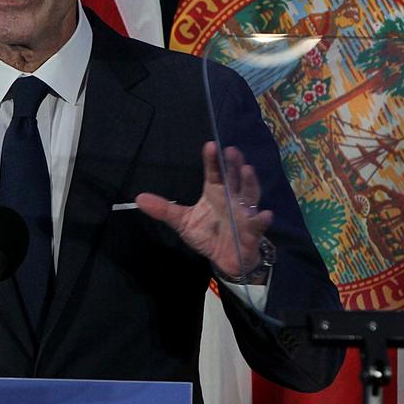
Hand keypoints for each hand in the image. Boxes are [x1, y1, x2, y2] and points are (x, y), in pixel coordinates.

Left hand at [136, 142, 272, 276]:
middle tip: (231, 151)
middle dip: (234, 165)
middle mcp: (232, 198)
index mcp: (215, 192)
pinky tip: (265, 214)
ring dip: (250, 183)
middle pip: (234, 178)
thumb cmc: (207, 234)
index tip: (211, 145)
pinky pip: (258, 224)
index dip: (213, 160)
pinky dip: (262, 219)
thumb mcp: (183, 222)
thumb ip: (164, 210)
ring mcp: (244, 212)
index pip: (214, 172)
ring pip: (249, 195)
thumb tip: (138, 198)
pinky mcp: (252, 231)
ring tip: (248, 170)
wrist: (224, 258)